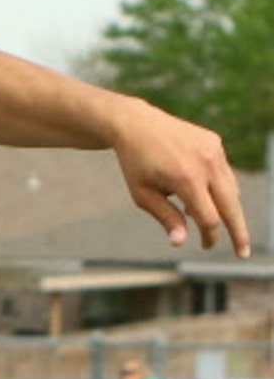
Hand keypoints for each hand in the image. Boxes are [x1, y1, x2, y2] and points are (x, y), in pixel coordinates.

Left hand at [110, 101, 252, 255]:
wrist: (136, 125)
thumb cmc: (136, 164)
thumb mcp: (142, 195)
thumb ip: (166, 217)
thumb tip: (182, 242)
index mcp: (186, 179)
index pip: (209, 218)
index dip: (209, 236)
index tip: (205, 246)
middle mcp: (206, 163)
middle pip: (231, 206)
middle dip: (239, 231)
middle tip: (242, 253)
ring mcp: (214, 150)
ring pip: (230, 189)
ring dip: (224, 208)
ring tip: (203, 217)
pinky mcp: (215, 143)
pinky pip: (223, 173)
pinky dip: (217, 188)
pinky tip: (195, 193)